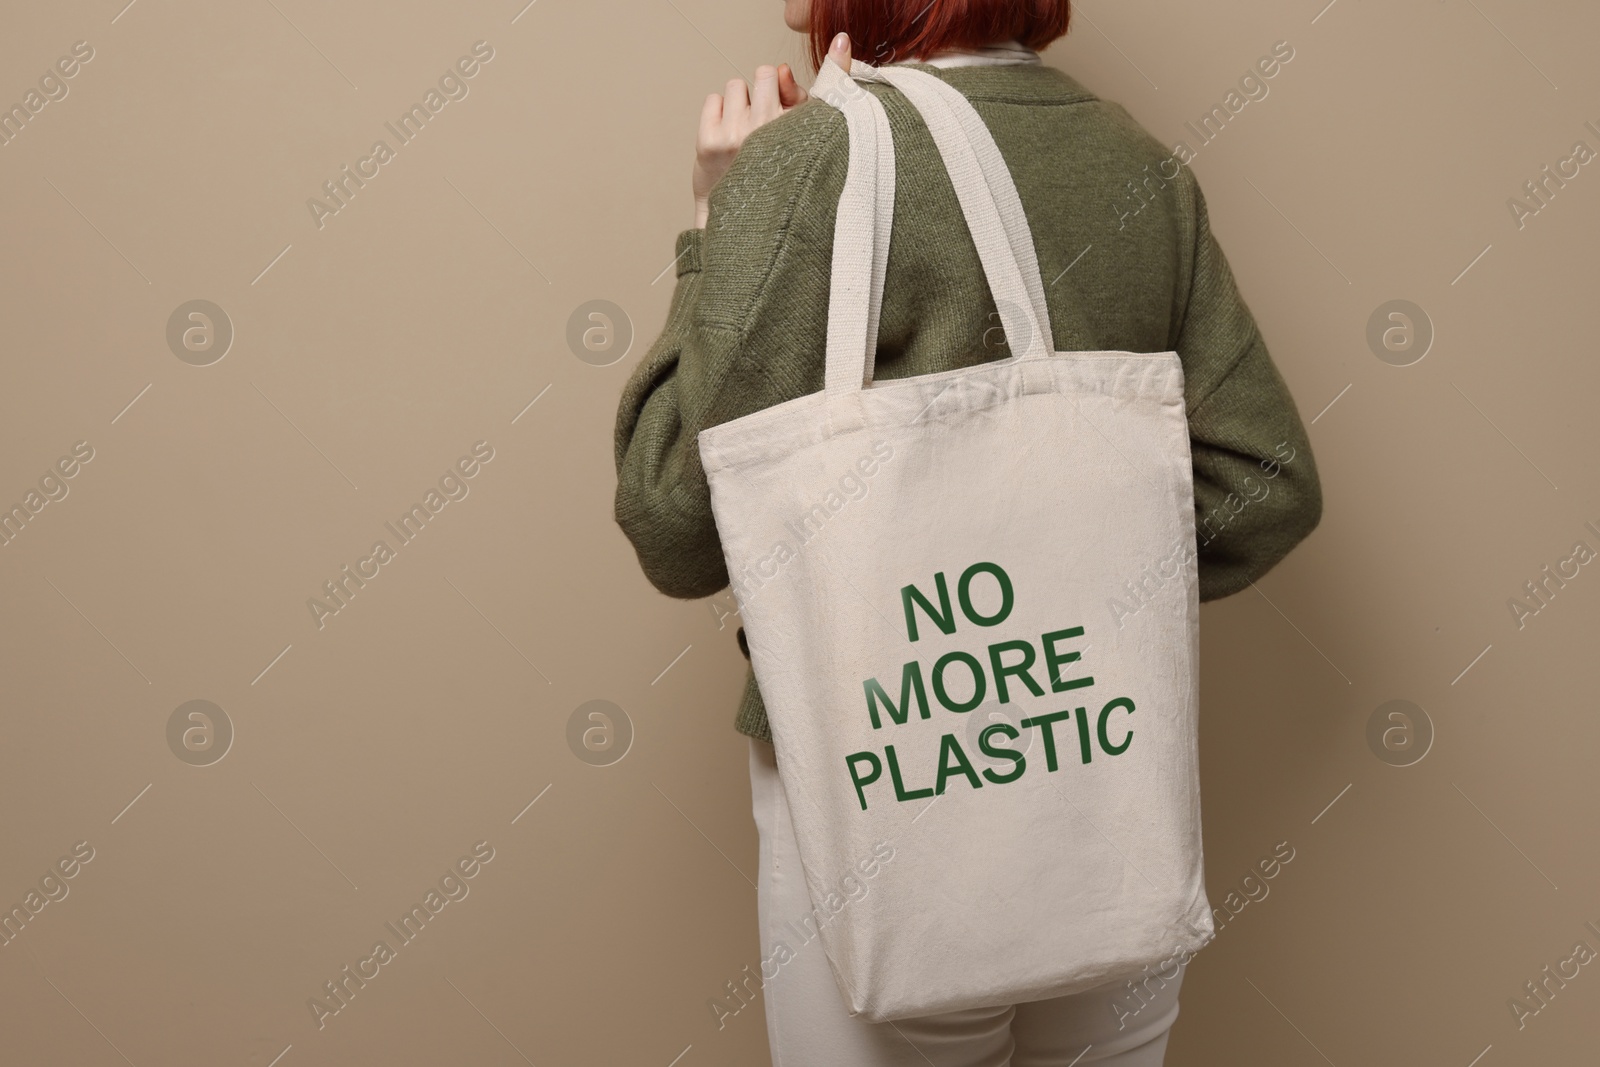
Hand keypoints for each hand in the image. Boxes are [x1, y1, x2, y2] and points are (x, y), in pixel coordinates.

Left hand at [690, 34, 851, 227]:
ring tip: (742, 133)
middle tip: (759, 123)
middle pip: (763, 74)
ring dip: (738, 104)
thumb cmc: (771, 174)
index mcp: (796, 133)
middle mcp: (768, 132)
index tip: (779, 106)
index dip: (780, 90)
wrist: (739, 217)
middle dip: (761, 92)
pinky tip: (725, 137)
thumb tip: (782, 69)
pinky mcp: (709, 141)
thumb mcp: (797, 137)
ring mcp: (736, 136)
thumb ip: (795, 98)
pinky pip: (713, 100)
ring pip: (736, 86)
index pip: (786, 80)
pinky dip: (717, 113)